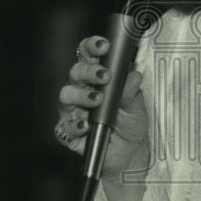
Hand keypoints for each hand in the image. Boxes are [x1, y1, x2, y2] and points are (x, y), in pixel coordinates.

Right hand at [55, 36, 148, 174]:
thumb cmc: (130, 123)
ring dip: (81, 95)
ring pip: (65, 96)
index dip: (92, 47)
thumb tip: (133, 75)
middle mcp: (81, 91)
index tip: (103, 46)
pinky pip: (64, 128)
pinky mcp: (70, 134)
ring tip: (97, 99)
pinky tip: (85, 125)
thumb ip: (131, 90)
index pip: (88, 56)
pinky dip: (74, 126)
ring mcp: (73, 112)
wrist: (131, 154)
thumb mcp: (136, 105)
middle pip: (75, 73)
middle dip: (88, 71)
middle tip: (104, 76)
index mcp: (96, 78)